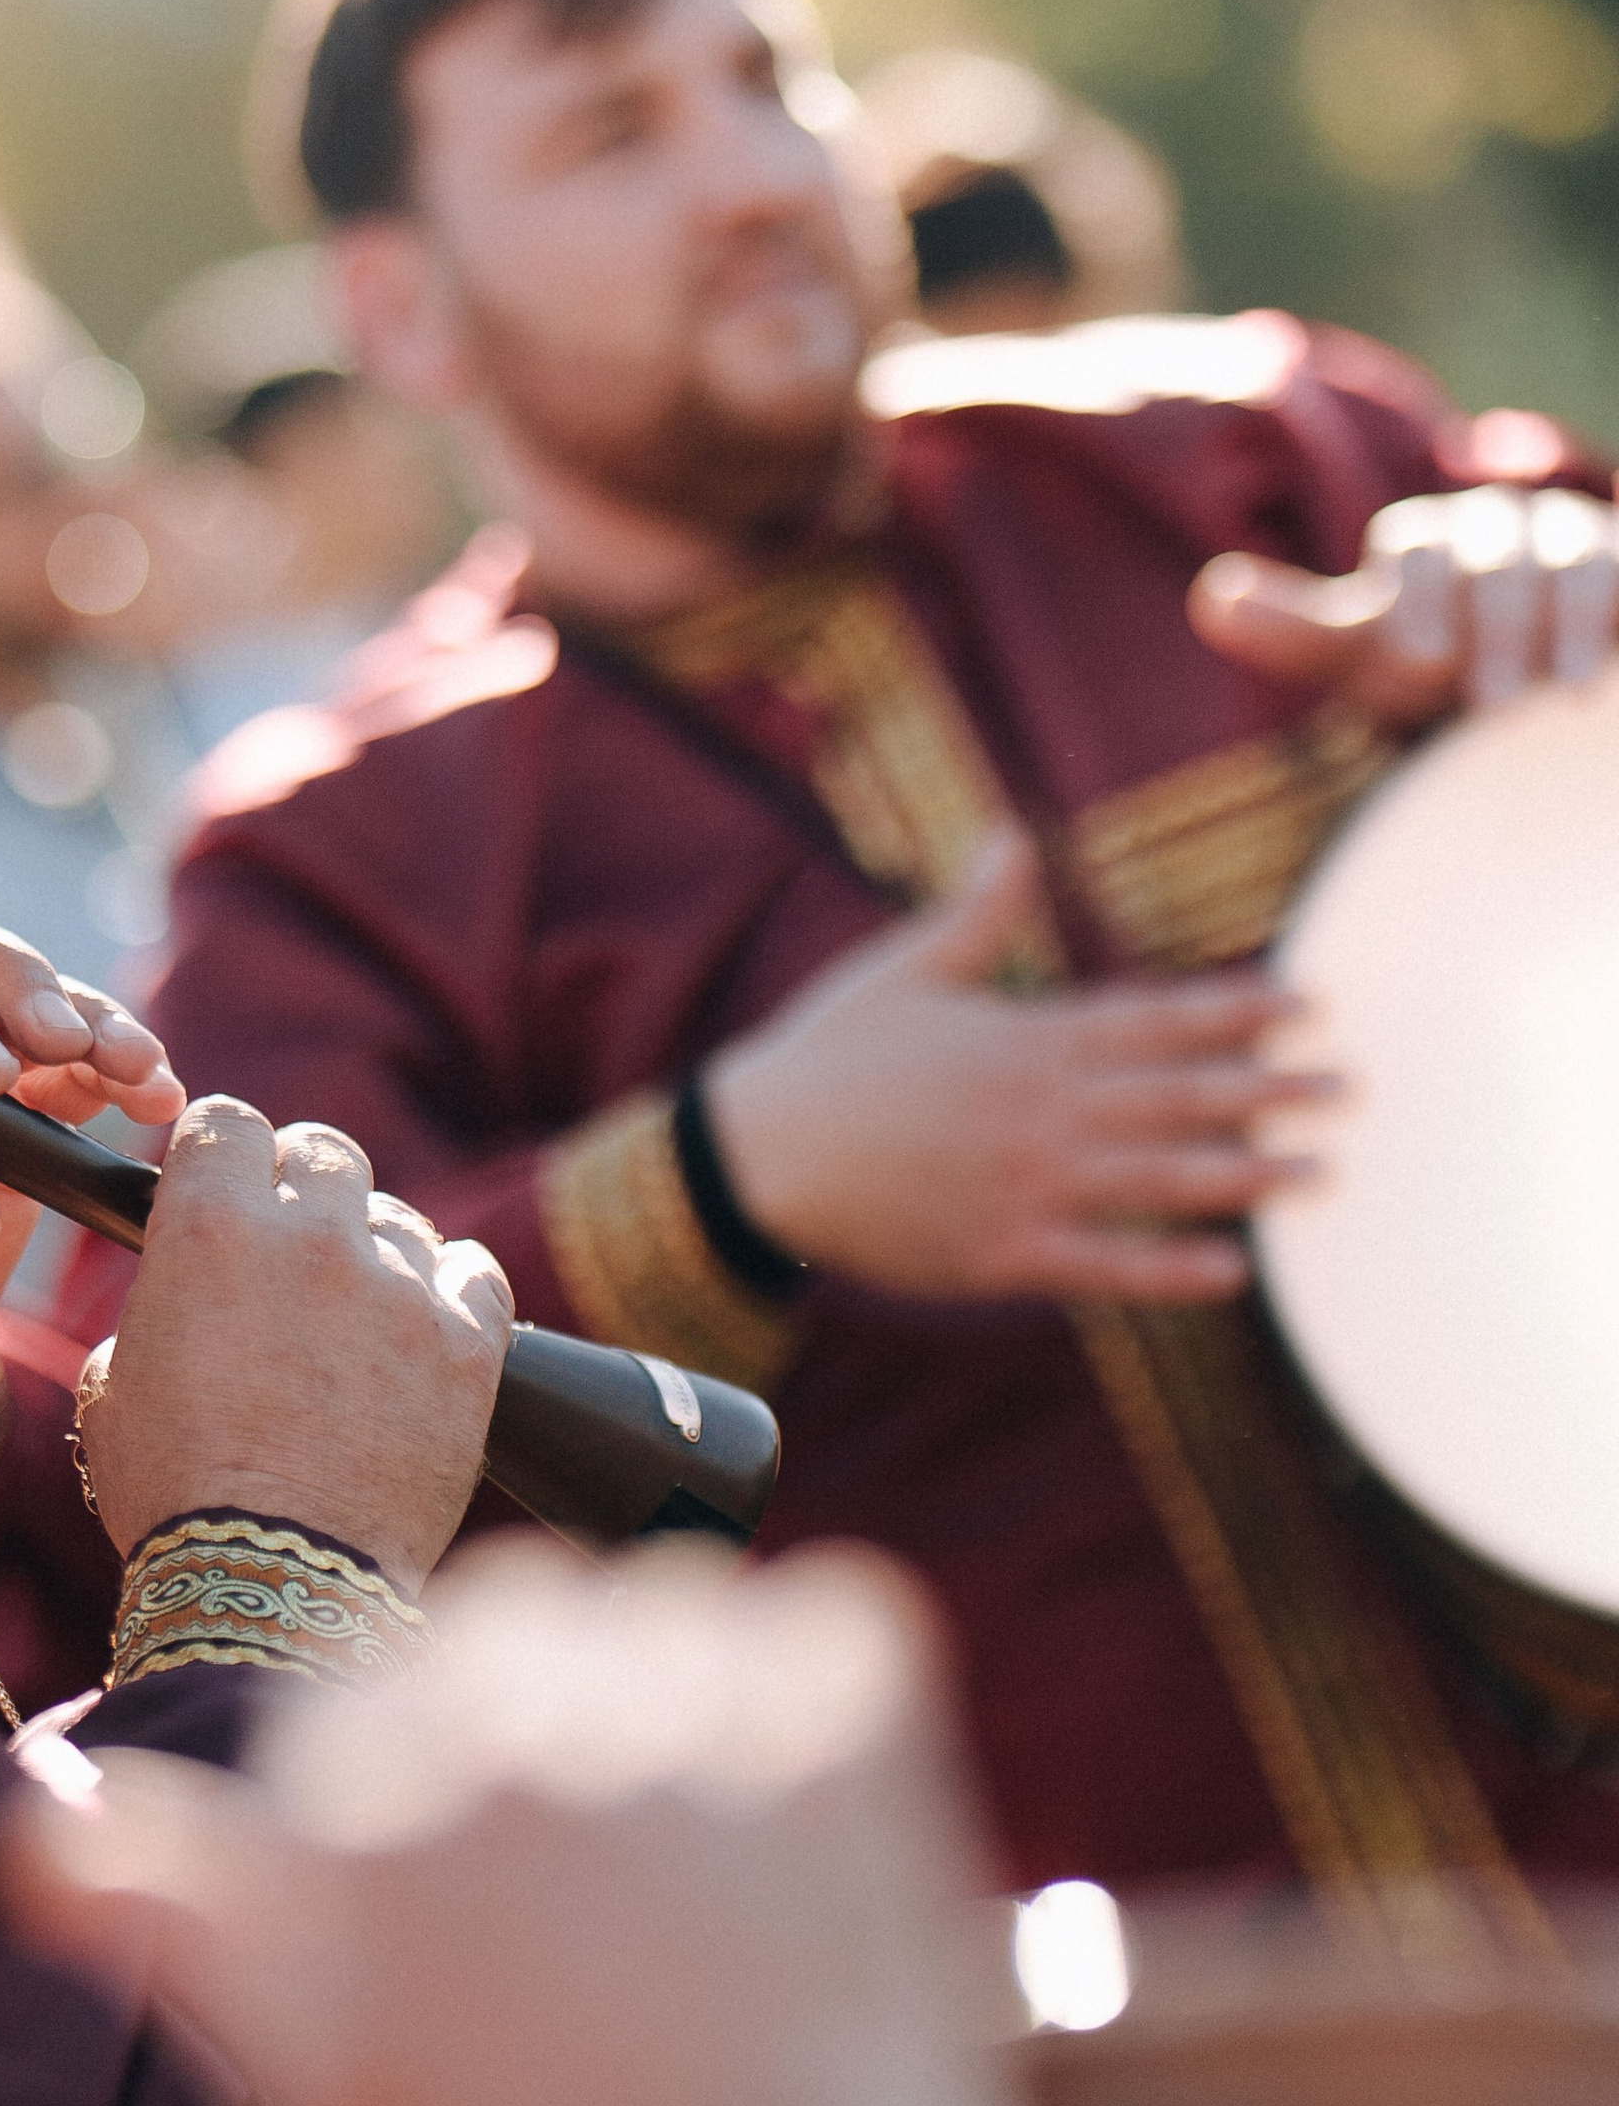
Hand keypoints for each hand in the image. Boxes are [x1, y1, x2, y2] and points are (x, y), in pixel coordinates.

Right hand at [0, 1542, 1154, 2105]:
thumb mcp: (312, 2096)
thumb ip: (177, 1926)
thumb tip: (50, 1823)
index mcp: (341, 1813)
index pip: (354, 1707)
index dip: (415, 1807)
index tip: (482, 1917)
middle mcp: (483, 1729)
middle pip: (496, 1627)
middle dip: (543, 1730)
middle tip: (613, 1908)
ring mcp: (671, 1702)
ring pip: (655, 1608)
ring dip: (683, 1705)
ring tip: (724, 1884)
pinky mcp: (838, 1698)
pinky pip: (826, 1623)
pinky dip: (834, 1714)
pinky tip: (829, 1859)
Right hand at [77, 1101, 511, 1591]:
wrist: (275, 1586)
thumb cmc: (178, 1497)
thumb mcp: (118, 1386)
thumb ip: (156, 1307)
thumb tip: (183, 1289)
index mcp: (210, 1231)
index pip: (226, 1123)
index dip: (223, 1152)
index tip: (227, 1180)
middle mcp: (313, 1238)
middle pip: (324, 1152)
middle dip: (305, 1189)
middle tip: (296, 1247)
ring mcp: (400, 1289)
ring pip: (400, 1219)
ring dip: (376, 1254)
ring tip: (356, 1322)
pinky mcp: (470, 1346)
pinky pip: (474, 1275)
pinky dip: (451, 1294)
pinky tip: (424, 1332)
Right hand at [704, 832, 1330, 1302]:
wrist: (758, 1155)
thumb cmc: (826, 1055)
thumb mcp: (902, 967)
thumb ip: (976, 910)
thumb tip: (1011, 834)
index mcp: (1027, 1036)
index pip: (1155, 1018)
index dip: (1235, 1011)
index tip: (1305, 1005)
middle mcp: (1043, 1109)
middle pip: (1180, 1096)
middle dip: (1270, 1090)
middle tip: (1347, 1090)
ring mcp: (1027, 1184)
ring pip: (1161, 1178)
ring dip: (1247, 1176)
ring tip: (1319, 1177)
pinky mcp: (1001, 1252)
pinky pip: (1105, 1264)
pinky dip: (1171, 1269)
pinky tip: (1233, 1271)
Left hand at [1192, 484, 1618, 726]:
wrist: (1514, 671)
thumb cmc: (1425, 662)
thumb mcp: (1358, 654)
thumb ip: (1293, 630)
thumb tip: (1212, 596)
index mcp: (1422, 545)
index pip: (1418, 557)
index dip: (1417, 602)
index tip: (1417, 660)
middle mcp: (1498, 530)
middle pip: (1497, 562)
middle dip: (1495, 628)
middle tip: (1492, 701)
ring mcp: (1571, 543)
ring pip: (1577, 562)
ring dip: (1572, 622)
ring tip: (1566, 692)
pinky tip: (1609, 669)